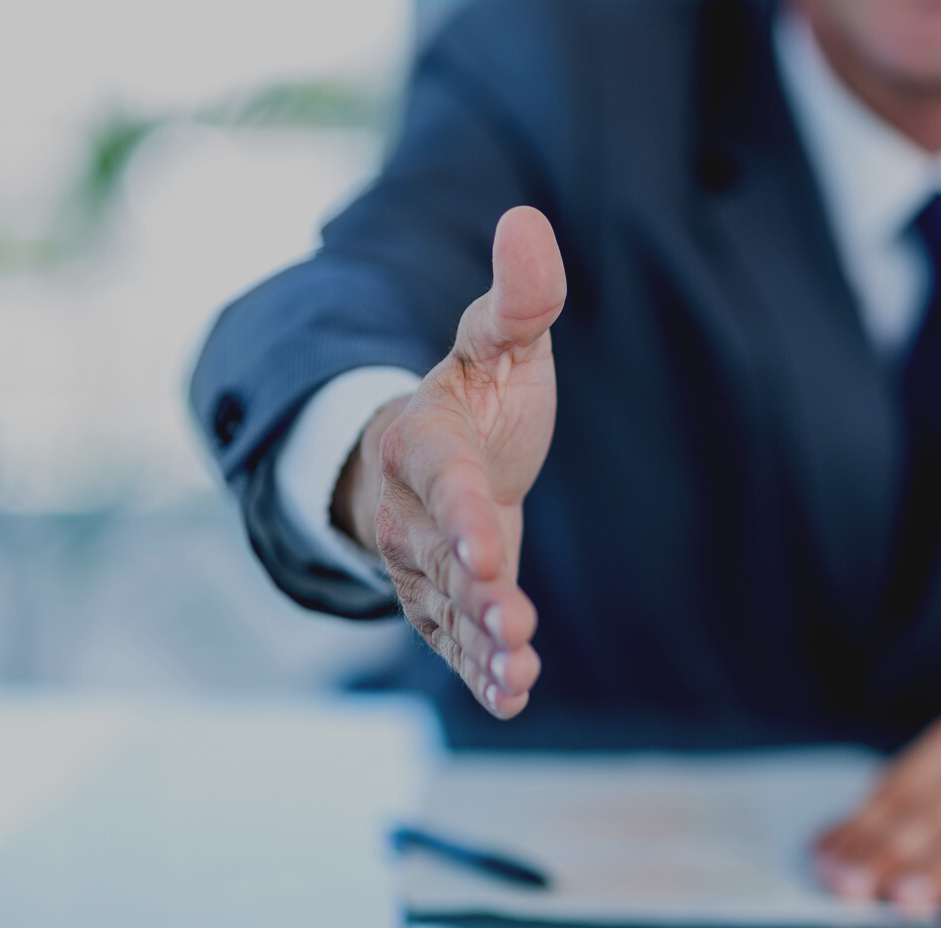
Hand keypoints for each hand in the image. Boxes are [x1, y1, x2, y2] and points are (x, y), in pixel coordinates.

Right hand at [332, 206, 565, 717]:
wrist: (432, 452)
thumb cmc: (474, 394)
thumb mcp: (497, 341)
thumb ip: (518, 298)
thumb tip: (527, 221)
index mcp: (424, 440)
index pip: (443, 480)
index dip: (463, 516)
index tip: (490, 551)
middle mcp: (413, 509)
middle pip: (438, 557)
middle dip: (474, 592)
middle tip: (514, 623)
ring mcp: (424, 563)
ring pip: (445, 609)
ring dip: (480, 643)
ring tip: (517, 670)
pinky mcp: (444, 603)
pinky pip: (454, 642)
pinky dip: (481, 671)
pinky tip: (514, 694)